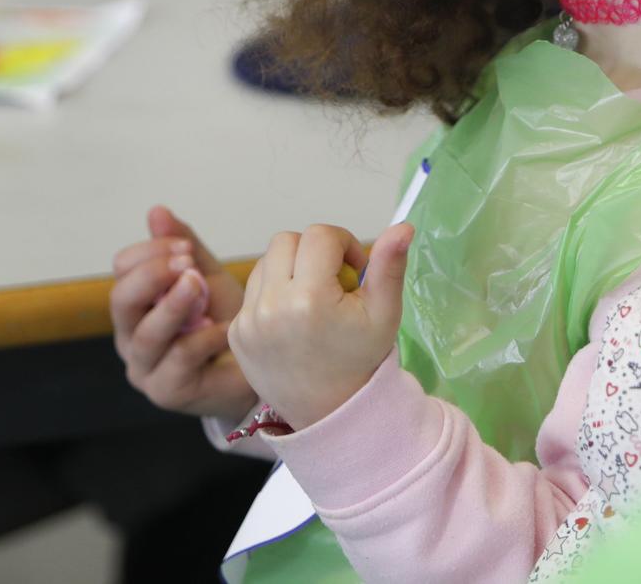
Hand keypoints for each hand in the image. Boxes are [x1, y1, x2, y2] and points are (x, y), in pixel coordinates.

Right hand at [110, 207, 255, 419]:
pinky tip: (224, 327)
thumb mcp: (207, 277)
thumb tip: (157, 210)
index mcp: (135, 304)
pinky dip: (203, 338)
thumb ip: (183, 246)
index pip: (122, 269)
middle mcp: (130, 336)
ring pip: (146, 334)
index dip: (150, 252)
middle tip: (187, 264)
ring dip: (173, 305)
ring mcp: (145, 368)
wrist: (258, 366)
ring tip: (198, 285)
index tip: (185, 246)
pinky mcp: (167, 392)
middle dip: (153, 275)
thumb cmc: (225, 321)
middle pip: (121, 300)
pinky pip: (179, 359)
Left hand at [227, 222, 412, 430]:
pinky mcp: (237, 332)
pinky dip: (273, 294)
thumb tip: (403, 226)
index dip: (344, 244)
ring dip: (291, 269)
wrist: (330, 413)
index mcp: (310, 298)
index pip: (321, 235)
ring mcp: (248, 320)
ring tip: (312, 300)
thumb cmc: (362, 361)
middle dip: (314, 252)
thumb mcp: (385, 314)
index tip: (355, 270)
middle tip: (333, 281)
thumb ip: (390, 266)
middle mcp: (272, 306)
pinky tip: (293, 320)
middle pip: (287, 240)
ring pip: (267, 261)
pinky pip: (252, 290)